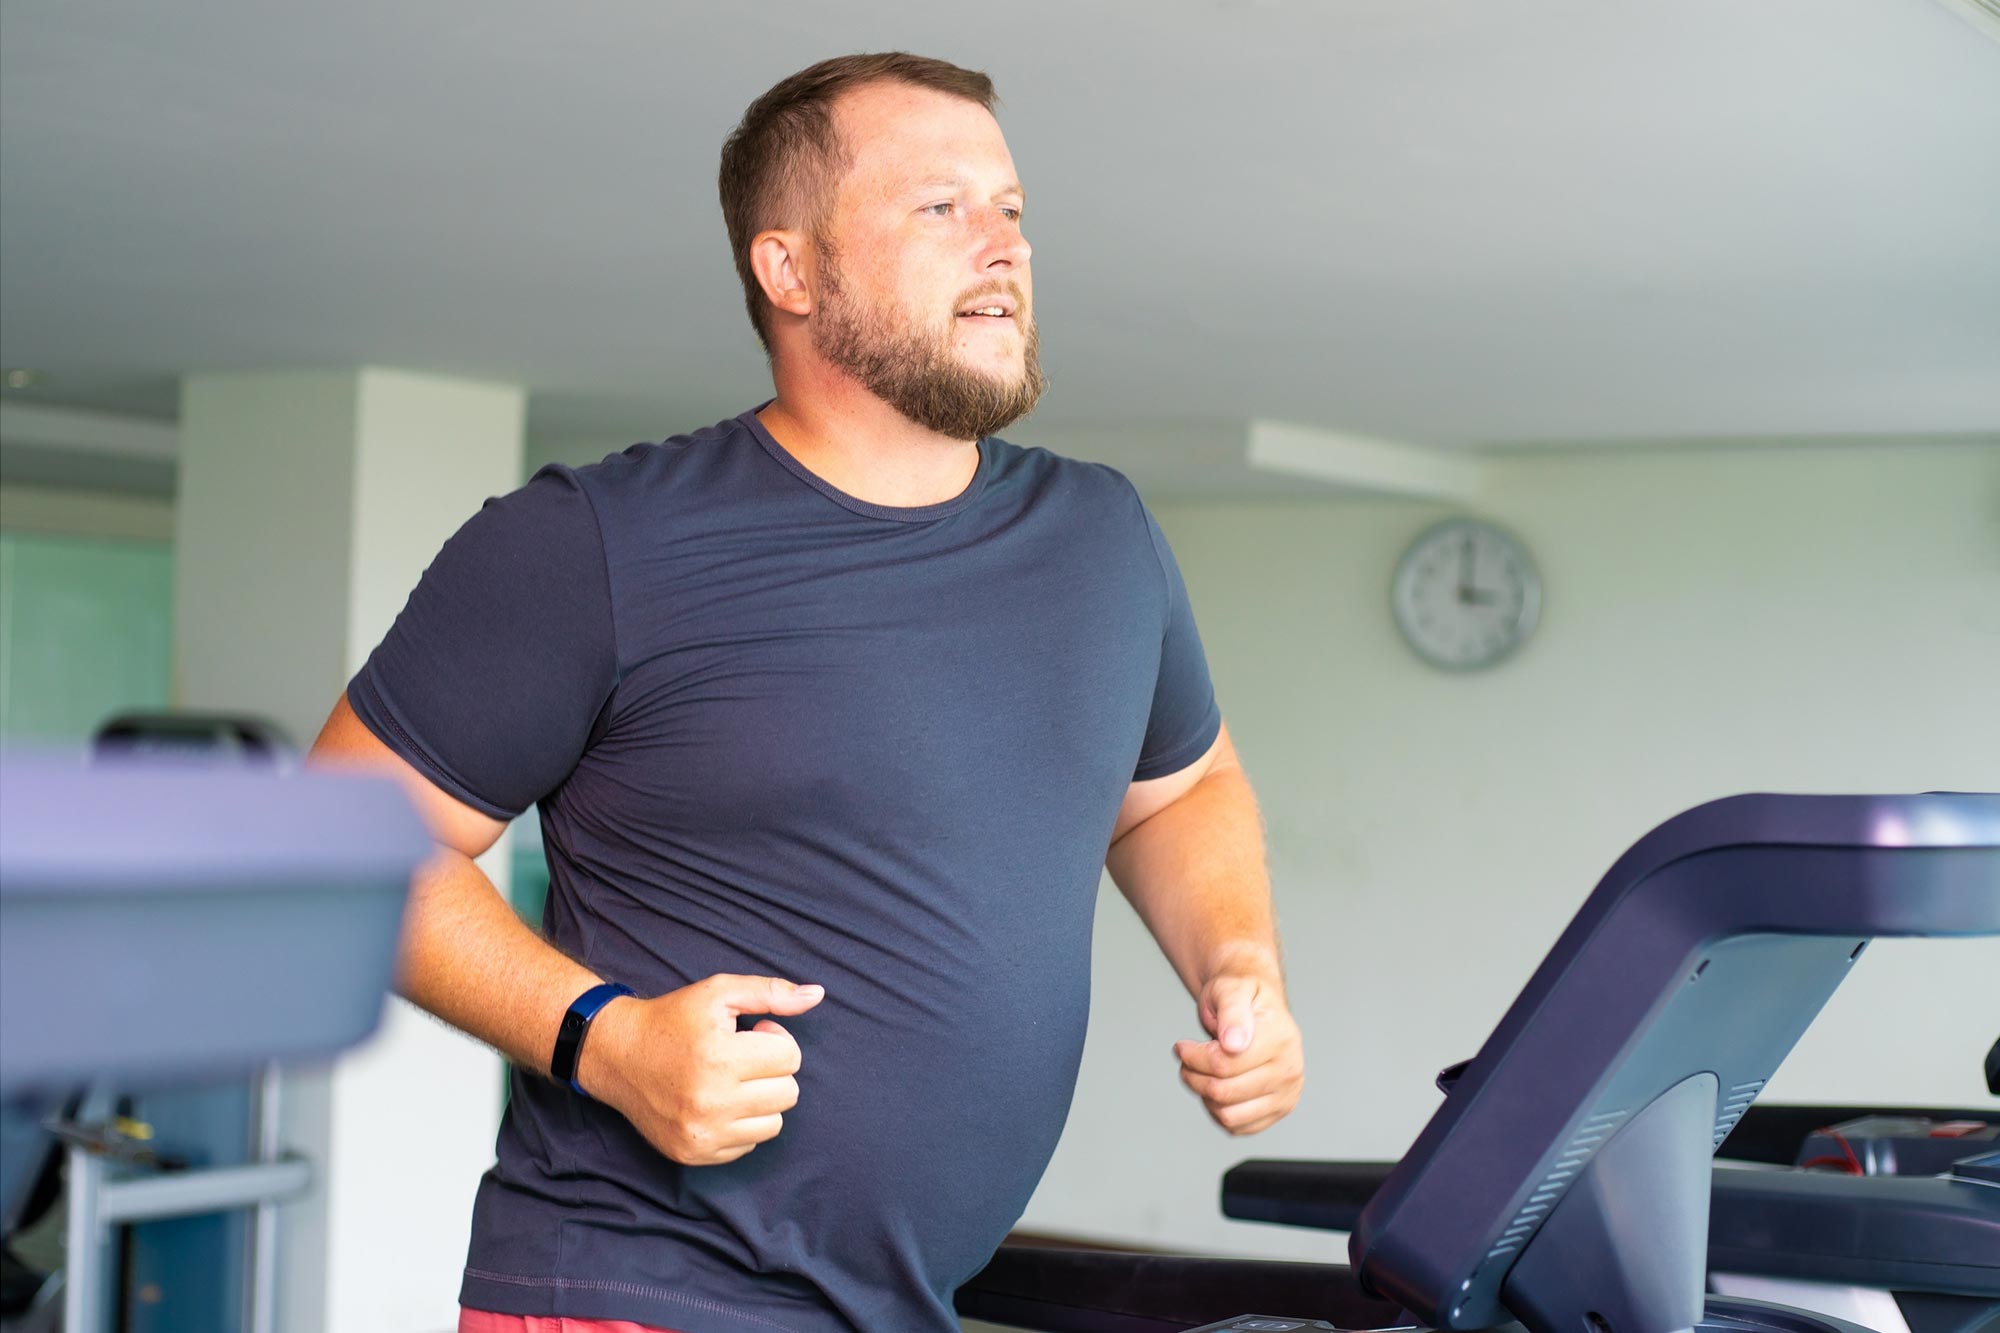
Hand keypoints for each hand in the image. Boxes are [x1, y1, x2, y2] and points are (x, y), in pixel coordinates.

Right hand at [578, 974, 823, 1165]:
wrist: (617, 1055)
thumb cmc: (673, 1020)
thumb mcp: (719, 992)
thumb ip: (771, 993)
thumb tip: (817, 994)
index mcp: (720, 1058)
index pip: (790, 1058)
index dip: (775, 1039)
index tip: (752, 1032)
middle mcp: (711, 1102)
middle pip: (788, 1093)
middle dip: (772, 1070)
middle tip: (742, 1057)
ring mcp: (702, 1133)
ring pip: (774, 1124)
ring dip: (761, 1100)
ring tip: (732, 1081)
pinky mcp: (693, 1154)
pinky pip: (747, 1146)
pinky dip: (740, 1124)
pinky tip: (717, 1103)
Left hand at [1173, 971, 1302, 1135]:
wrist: (1258, 1008)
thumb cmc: (1242, 996)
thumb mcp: (1232, 989)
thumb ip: (1233, 1012)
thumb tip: (1234, 1043)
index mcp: (1281, 1039)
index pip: (1224, 1064)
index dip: (1193, 1057)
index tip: (1182, 1046)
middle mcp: (1290, 1070)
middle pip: (1223, 1091)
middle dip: (1194, 1076)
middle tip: (1186, 1059)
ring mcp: (1286, 1094)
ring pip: (1228, 1115)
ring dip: (1204, 1096)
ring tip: (1199, 1073)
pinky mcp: (1278, 1111)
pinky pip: (1237, 1127)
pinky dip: (1217, 1111)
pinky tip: (1216, 1086)